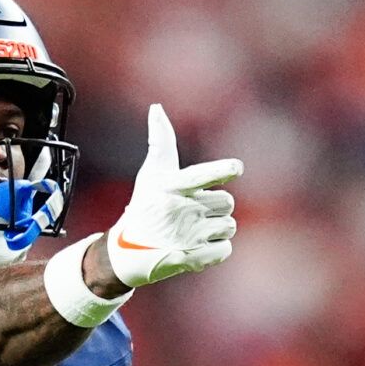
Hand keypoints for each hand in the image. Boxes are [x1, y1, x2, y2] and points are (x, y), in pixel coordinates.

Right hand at [103, 104, 240, 287]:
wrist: (126, 251)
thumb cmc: (145, 204)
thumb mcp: (151, 173)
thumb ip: (161, 140)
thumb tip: (157, 107)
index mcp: (170, 186)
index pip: (200, 175)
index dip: (221, 170)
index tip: (238, 167)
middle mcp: (178, 210)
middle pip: (227, 202)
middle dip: (217, 207)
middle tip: (195, 211)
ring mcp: (185, 236)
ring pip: (229, 226)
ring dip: (217, 228)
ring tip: (194, 229)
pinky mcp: (191, 258)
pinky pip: (225, 249)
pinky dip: (217, 249)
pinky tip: (198, 246)